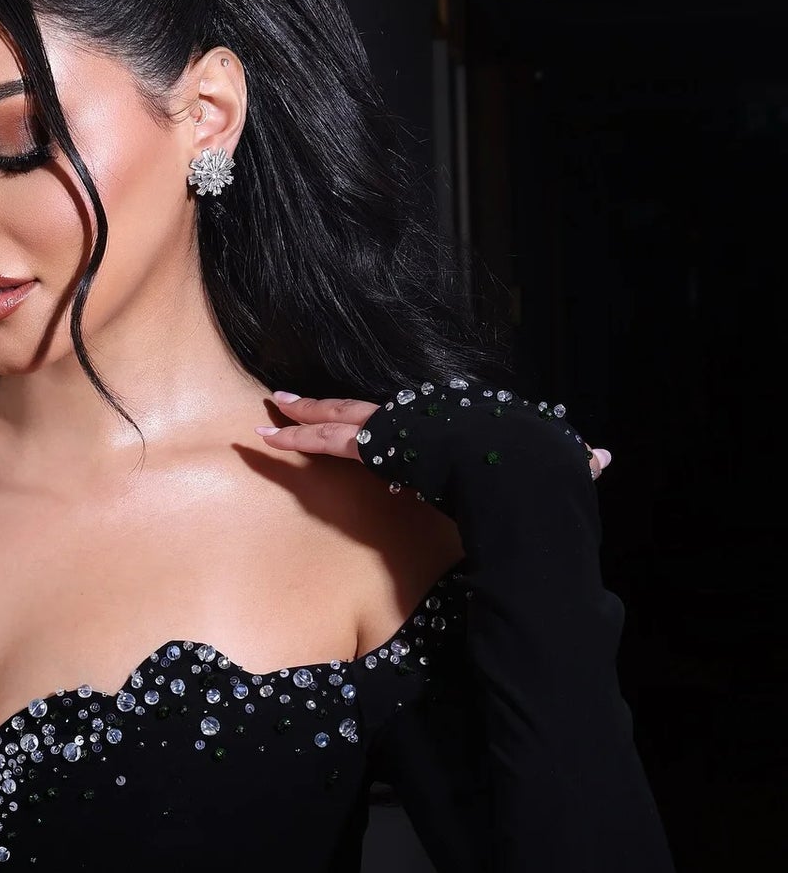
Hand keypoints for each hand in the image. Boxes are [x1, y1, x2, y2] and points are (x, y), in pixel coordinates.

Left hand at [255, 391, 611, 479]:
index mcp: (458, 421)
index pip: (416, 429)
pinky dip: (300, 439)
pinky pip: (332, 441)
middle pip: (368, 408)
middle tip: (294, 402)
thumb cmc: (542, 470)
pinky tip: (273, 437)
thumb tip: (602, 458)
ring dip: (304, 417)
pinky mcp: (382, 442)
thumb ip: (574, 461)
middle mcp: (426, 414)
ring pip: (342, 419)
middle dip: (330, 407)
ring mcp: (401, 426)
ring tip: (272, 414)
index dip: (394, 441)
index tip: (378, 459)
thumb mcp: (558, 464)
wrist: (527, 470)